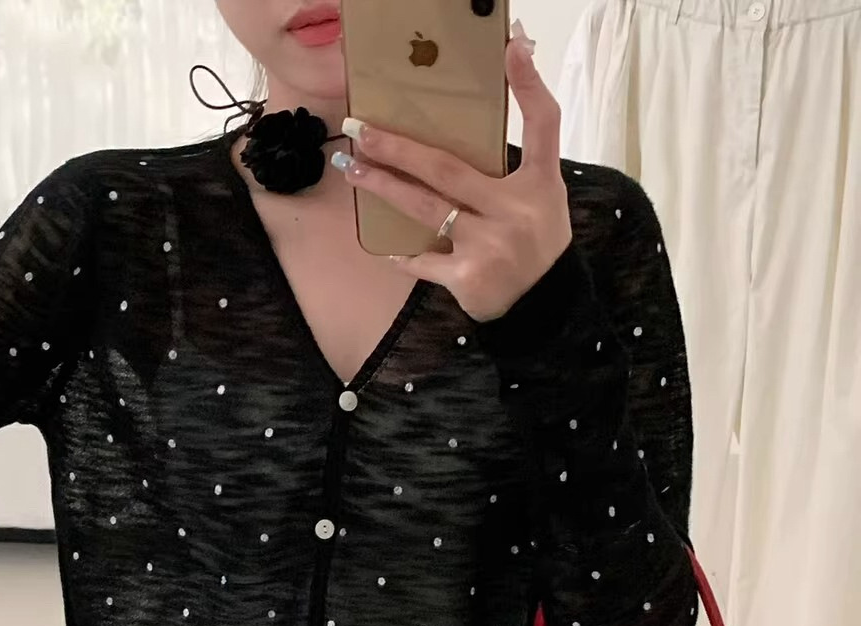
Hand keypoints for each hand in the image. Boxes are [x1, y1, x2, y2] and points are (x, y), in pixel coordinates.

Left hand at [335, 33, 572, 323]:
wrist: (544, 305)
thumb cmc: (537, 242)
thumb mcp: (542, 195)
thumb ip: (518, 157)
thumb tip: (486, 115)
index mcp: (538, 184)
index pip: (542, 125)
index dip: (529, 86)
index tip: (513, 48)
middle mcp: (513, 211)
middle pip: (447, 169)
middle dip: (399, 148)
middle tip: (361, 130)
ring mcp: (488, 246)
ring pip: (425, 208)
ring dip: (384, 187)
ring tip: (353, 170)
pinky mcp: (468, 278)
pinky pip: (424, 260)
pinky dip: (403, 255)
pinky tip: (383, 246)